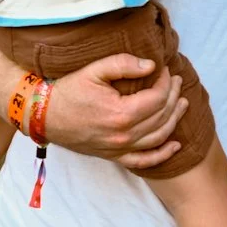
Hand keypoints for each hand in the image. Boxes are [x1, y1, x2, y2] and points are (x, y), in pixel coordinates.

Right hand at [43, 52, 185, 168]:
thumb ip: (124, 64)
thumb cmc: (68, 91)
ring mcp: (119, 148)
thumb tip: (151, 65)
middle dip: (173, 97)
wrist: (44, 115)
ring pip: (158, 137)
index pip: (157, 98)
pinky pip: (143, 161)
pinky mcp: (113, 156)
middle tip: (177, 82)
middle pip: (161, 116)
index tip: (166, 70)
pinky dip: (162, 155)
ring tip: (182, 104)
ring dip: (174, 120)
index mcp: (121, 113)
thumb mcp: (94, 70)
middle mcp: (124, 135)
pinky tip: (175, 145)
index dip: (166, 82)